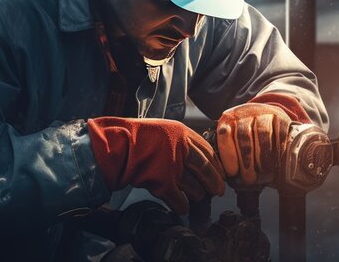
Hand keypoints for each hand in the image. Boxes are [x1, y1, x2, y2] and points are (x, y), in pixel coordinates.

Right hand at [88, 117, 224, 214]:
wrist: (116, 145)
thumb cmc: (135, 137)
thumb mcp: (162, 130)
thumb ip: (178, 140)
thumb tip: (191, 153)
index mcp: (182, 133)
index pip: (208, 150)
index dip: (216, 163)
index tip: (221, 171)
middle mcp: (181, 148)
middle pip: (205, 168)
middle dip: (214, 181)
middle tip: (218, 190)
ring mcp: (173, 166)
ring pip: (194, 185)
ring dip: (198, 194)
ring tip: (199, 197)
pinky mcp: (163, 182)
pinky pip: (179, 199)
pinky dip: (182, 205)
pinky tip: (183, 208)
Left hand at [216, 103, 291, 184]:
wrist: (266, 115)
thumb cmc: (247, 135)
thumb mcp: (234, 140)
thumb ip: (231, 154)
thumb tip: (232, 177)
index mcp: (228, 119)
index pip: (224, 134)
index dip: (228, 155)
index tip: (232, 172)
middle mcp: (244, 112)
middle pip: (244, 137)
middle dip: (246, 161)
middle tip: (249, 179)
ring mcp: (262, 112)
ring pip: (262, 134)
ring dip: (263, 156)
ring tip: (263, 171)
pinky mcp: (279, 116)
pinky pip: (279, 133)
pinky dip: (278, 149)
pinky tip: (276, 162)